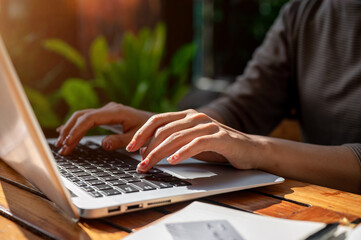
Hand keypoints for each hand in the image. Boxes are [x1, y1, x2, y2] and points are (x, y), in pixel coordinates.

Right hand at [56, 102, 152, 154]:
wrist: (157, 122)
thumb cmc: (149, 130)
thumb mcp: (138, 138)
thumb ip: (121, 141)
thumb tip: (104, 144)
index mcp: (116, 112)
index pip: (90, 119)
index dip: (77, 130)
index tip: (69, 142)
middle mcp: (109, 109)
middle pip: (82, 116)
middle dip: (69, 131)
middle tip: (61, 148)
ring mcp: (106, 111)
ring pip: (82, 117)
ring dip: (70, 129)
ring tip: (61, 145)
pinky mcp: (105, 116)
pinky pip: (86, 119)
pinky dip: (75, 126)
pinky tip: (64, 133)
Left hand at [126, 109, 260, 172]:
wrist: (249, 149)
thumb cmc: (217, 147)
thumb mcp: (191, 142)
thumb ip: (173, 142)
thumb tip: (147, 152)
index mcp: (186, 116)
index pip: (157, 120)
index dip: (142, 133)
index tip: (130, 148)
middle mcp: (196, 117)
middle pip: (165, 130)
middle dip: (148, 148)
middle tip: (139, 164)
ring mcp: (209, 125)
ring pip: (177, 137)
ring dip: (160, 152)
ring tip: (149, 165)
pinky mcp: (221, 137)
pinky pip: (198, 143)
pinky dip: (183, 152)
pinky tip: (173, 160)